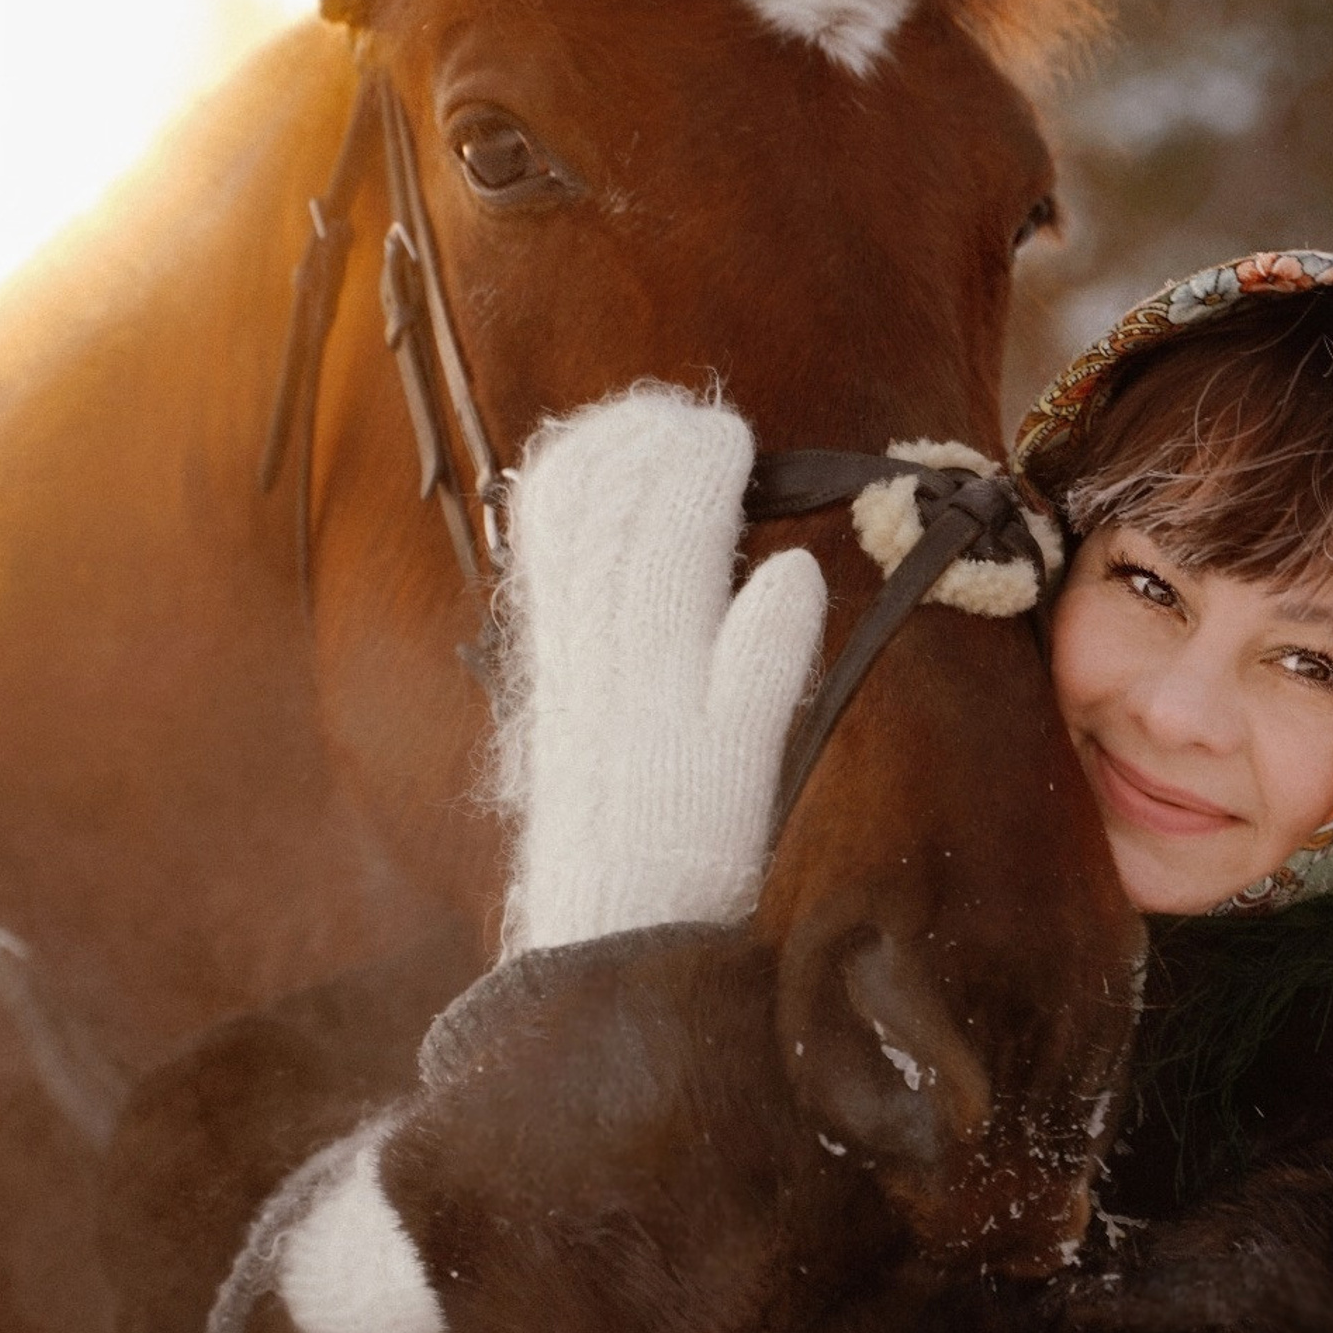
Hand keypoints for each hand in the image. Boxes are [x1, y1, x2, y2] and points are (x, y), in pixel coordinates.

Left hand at [497, 382, 826, 954]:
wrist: (607, 916)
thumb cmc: (695, 842)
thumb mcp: (752, 758)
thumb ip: (769, 658)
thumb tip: (793, 566)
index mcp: (657, 651)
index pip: (671, 524)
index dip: (702, 467)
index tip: (737, 436)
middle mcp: (596, 634)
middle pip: (613, 502)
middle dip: (653, 443)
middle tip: (699, 416)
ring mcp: (561, 642)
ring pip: (566, 519)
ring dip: (602, 453)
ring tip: (644, 420)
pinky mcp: (545, 660)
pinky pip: (538, 554)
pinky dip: (557, 495)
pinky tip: (582, 470)